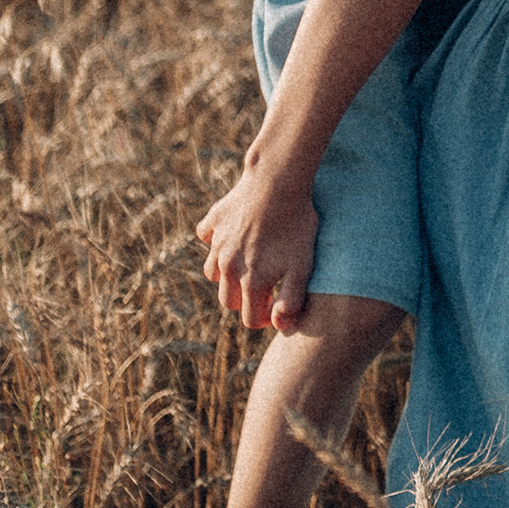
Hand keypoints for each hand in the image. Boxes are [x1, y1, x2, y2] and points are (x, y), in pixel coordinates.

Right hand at [197, 166, 318, 332]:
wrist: (278, 181)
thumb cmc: (296, 225)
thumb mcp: (302, 265)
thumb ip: (291, 300)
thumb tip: (279, 326)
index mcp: (249, 281)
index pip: (248, 317)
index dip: (263, 318)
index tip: (275, 307)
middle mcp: (227, 266)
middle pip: (226, 299)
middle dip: (243, 300)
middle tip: (263, 289)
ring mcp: (218, 243)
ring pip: (212, 271)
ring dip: (227, 274)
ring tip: (248, 263)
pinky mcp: (214, 220)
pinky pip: (206, 237)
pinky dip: (215, 241)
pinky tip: (232, 235)